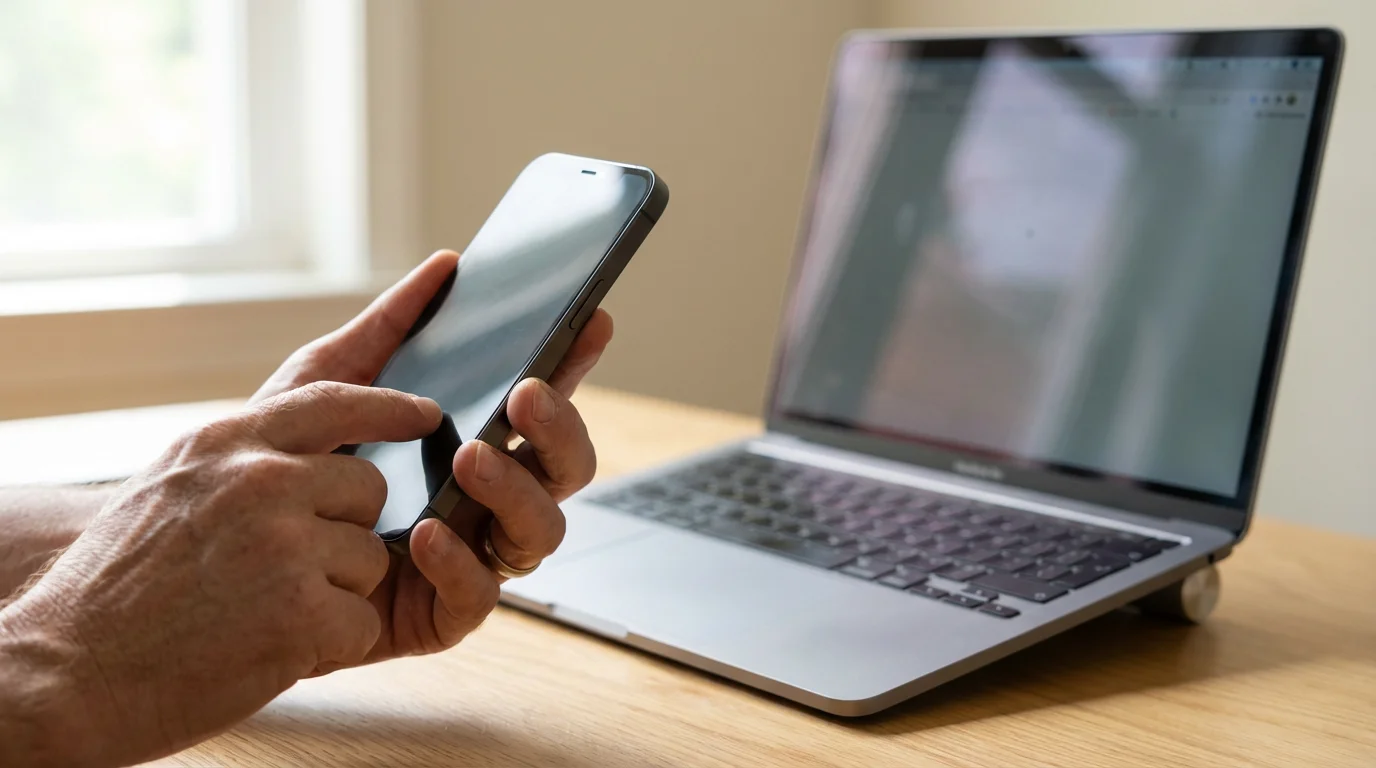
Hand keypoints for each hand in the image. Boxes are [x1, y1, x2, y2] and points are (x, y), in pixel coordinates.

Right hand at [0, 383, 440, 766]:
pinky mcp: (301, 612)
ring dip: (334, 593)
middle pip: (368, 488)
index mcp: (225, 444)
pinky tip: (270, 648)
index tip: (424, 412)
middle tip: (287, 570)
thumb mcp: (169, 487)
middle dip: (347, 530)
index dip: (389, 406)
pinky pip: (361, 620)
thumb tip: (314, 450)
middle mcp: (259, 481)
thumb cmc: (115, 588)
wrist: (63, 670)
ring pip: (370, 557)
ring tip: (261, 612)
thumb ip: (242, 460)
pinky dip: (328, 644)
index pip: (334, 402)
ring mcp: (284, 544)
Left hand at [253, 251, 613, 664]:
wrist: (223, 556)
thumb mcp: (325, 382)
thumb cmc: (285, 465)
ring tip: (469, 457)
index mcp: (475, 443)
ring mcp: (472, 558)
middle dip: (559, 430)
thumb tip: (445, 266)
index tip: (591, 323)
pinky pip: (480, 596)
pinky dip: (459, 561)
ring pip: (541, 533)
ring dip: (515, 490)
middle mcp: (488, 502)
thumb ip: (388, 327)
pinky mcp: (441, 614)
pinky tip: (423, 533)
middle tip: (524, 394)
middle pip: (566, 470)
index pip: (542, 407)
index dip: (575, 367)